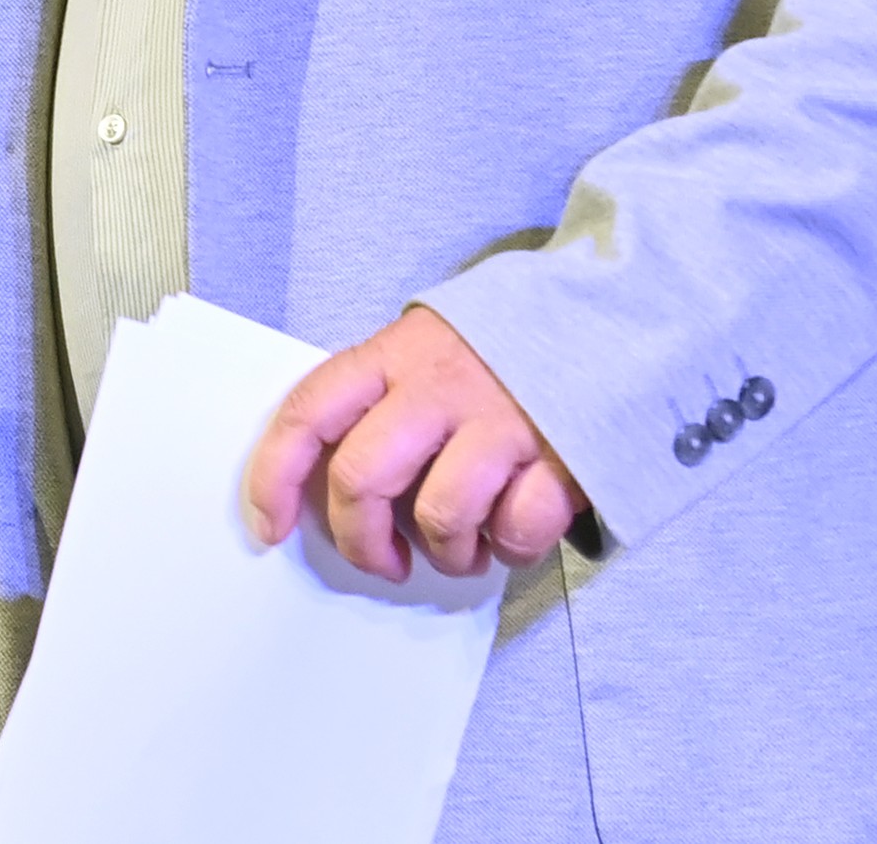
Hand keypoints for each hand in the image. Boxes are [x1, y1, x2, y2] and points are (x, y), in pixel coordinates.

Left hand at [243, 307, 589, 581]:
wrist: (607, 314)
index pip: (307, 414)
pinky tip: (513, 529)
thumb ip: (377, 403)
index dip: (273, 478)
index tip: (268, 529)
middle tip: (382, 562)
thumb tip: (330, 490)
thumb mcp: (420, 351)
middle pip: (363, 477)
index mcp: (391, 357)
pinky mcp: (562, 455)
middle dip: (361, 540)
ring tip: (462, 548)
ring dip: (444, 554)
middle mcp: (438, 385)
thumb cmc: (494, 352)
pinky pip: (517, 528)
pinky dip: (511, 547)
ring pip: (439, 516)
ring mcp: (500, 419)